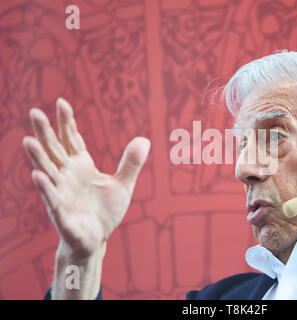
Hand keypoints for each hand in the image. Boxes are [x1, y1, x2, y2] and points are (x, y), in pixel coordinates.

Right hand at [23, 98, 149, 258]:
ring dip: (38, 157)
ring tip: (28, 140)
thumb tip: (144, 139)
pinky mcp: (61, 213)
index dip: (66, 122)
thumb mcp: (123, 185)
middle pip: (54, 150)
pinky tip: (38, 175)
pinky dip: (46, 187)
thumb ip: (131, 163)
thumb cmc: (105, 211)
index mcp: (81, 166)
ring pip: (48, 171)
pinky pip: (52, 198)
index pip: (72, 139)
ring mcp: (62, 193)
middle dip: (45, 132)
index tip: (61, 102)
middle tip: (34, 112)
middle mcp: (67, 175)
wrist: (98, 238)